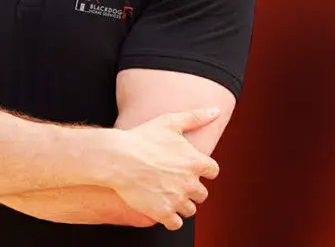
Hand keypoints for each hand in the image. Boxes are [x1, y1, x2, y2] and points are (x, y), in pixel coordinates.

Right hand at [105, 107, 222, 229]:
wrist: (118, 158)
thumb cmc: (142, 138)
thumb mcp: (170, 121)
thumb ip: (196, 117)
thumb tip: (216, 110)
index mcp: (195, 162)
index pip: (213, 171)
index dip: (203, 170)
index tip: (193, 169)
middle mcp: (190, 182)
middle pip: (202, 194)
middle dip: (192, 189)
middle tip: (178, 183)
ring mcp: (176, 199)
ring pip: (190, 210)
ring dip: (183, 204)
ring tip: (170, 196)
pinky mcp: (162, 212)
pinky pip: (176, 224)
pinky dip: (172, 219)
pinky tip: (163, 210)